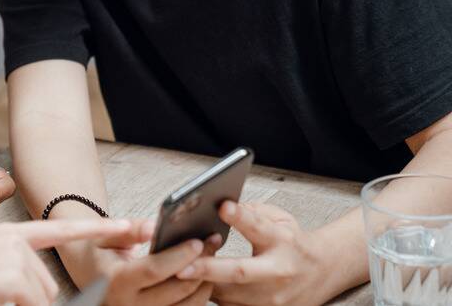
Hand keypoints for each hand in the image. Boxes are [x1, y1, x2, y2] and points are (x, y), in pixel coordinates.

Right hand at [0, 218, 148, 305]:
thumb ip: (21, 280)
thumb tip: (47, 295)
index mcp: (7, 236)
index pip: (61, 230)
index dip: (102, 230)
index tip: (135, 227)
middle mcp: (11, 239)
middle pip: (50, 287)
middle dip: (32, 305)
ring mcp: (11, 254)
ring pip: (43, 300)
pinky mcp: (9, 273)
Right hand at [99, 236, 214, 305]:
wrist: (86, 275)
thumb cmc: (97, 252)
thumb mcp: (106, 235)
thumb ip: (131, 230)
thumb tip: (155, 227)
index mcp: (114, 281)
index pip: (153, 270)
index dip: (179, 256)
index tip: (198, 242)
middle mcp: (128, 305)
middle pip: (176, 290)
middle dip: (200, 266)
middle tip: (213, 244)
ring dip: (204, 283)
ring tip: (211, 259)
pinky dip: (197, 295)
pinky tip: (203, 276)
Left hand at [179, 201, 329, 305]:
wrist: (322, 273)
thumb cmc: (292, 242)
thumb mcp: (280, 218)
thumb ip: (251, 211)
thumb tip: (219, 206)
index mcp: (283, 242)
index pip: (259, 227)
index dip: (241, 217)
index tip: (223, 206)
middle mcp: (278, 271)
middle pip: (240, 272)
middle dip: (208, 269)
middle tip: (181, 266)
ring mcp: (272, 298)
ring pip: (228, 294)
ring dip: (201, 283)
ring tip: (178, 271)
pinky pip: (229, 305)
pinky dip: (209, 294)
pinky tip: (194, 284)